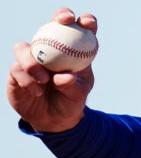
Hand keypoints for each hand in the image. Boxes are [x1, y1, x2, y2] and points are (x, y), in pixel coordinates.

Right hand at [7, 7, 97, 133]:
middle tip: (62, 22)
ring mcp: (31, 59)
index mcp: (72, 52)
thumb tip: (64, 77)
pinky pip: (17, 69)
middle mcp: (50, 50)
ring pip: (25, 48)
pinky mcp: (16, 71)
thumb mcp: (79, 95)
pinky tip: (36, 90)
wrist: (54, 120)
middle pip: (51, 26)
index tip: (86, 23)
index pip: (80, 30)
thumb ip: (74, 86)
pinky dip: (27, 80)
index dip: (84, 21)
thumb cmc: (71, 101)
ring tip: (44, 79)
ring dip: (33, 62)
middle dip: (58, 18)